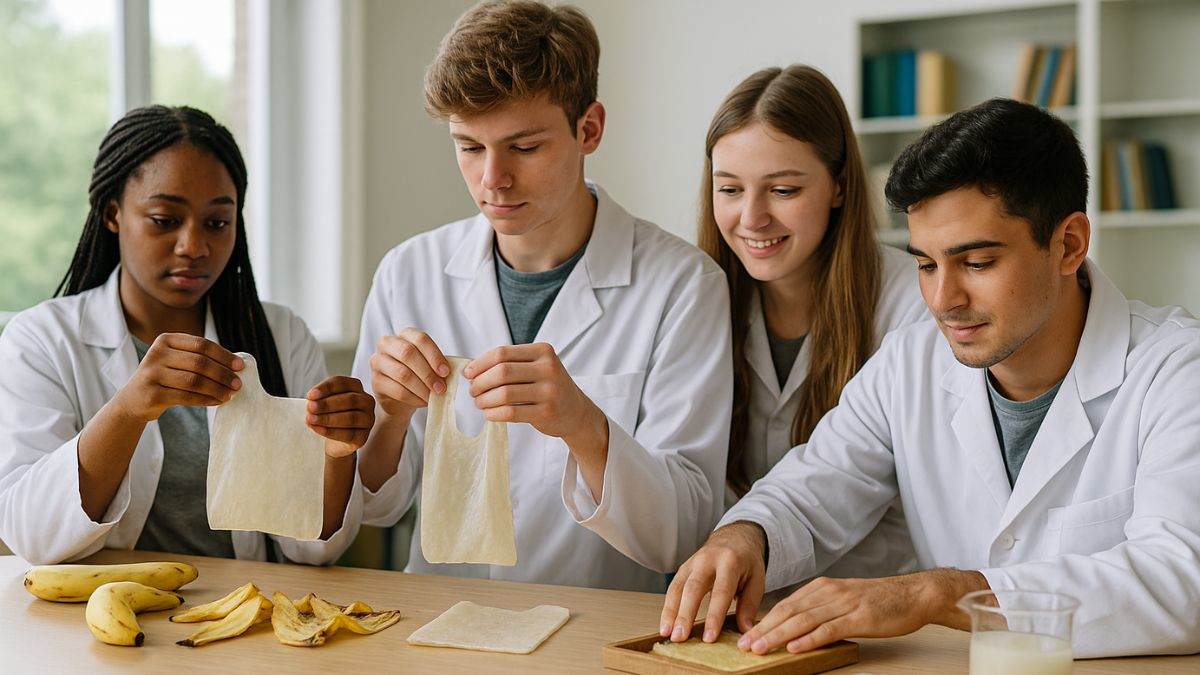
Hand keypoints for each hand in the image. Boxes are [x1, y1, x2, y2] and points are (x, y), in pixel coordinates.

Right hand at [113, 333, 242, 422]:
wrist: (133, 400)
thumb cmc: (165, 378)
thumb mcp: (176, 361)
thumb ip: (199, 358)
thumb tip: (236, 364)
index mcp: (166, 340)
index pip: (202, 344)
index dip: (224, 355)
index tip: (240, 366)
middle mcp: (157, 353)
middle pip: (200, 362)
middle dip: (223, 374)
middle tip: (238, 384)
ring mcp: (152, 373)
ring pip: (194, 381)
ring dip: (217, 388)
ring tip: (230, 394)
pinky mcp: (152, 393)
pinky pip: (186, 397)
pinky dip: (206, 399)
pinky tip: (218, 401)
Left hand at [306, 376, 375, 457]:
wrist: (334, 440)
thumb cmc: (329, 415)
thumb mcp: (323, 403)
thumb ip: (318, 401)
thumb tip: (311, 404)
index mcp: (355, 387)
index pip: (342, 383)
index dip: (326, 388)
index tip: (311, 395)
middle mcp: (366, 401)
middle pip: (350, 400)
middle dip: (327, 404)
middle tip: (310, 408)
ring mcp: (368, 419)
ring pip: (351, 417)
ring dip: (328, 418)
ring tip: (311, 419)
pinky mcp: (363, 436)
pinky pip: (349, 434)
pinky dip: (331, 432)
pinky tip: (318, 429)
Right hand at [369, 329, 449, 421]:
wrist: (401, 398)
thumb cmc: (419, 376)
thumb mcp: (430, 365)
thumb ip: (439, 365)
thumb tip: (452, 372)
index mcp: (405, 334)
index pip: (420, 339)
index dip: (434, 355)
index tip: (446, 372)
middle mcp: (387, 343)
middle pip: (408, 354)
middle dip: (428, 373)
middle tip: (441, 388)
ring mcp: (378, 361)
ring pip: (402, 374)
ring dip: (422, 388)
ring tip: (433, 397)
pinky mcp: (375, 381)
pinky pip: (397, 390)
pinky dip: (414, 398)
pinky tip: (423, 401)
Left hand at [464, 343, 606, 444]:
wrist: (575, 411)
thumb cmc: (547, 387)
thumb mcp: (537, 366)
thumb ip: (511, 363)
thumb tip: (472, 370)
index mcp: (543, 351)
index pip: (502, 353)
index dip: (480, 364)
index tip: (469, 374)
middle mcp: (549, 368)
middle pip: (502, 372)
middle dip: (480, 383)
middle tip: (473, 391)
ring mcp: (549, 391)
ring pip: (504, 393)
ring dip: (485, 400)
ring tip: (480, 403)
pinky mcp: (547, 412)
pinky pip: (511, 413)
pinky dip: (494, 414)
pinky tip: (489, 414)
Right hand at [660, 522, 767, 643]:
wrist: (735, 537)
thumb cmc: (747, 563)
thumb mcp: (756, 581)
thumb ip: (749, 606)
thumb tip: (746, 632)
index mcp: (730, 561)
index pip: (721, 592)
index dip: (714, 616)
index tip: (709, 638)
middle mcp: (707, 559)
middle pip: (693, 588)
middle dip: (685, 614)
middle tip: (680, 637)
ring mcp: (692, 562)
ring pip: (678, 588)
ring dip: (671, 612)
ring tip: (668, 634)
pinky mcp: (683, 568)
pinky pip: (672, 588)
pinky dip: (667, 608)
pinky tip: (665, 625)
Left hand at [736, 569, 987, 654]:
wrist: (915, 594)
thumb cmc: (880, 601)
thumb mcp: (844, 599)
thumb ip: (821, 608)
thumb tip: (795, 626)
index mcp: (823, 587)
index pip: (786, 605)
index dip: (764, 620)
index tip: (746, 634)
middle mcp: (829, 592)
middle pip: (789, 612)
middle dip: (764, 629)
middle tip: (744, 645)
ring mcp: (844, 604)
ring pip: (804, 621)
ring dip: (778, 636)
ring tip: (760, 648)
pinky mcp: (860, 618)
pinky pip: (829, 629)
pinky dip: (809, 639)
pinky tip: (795, 648)